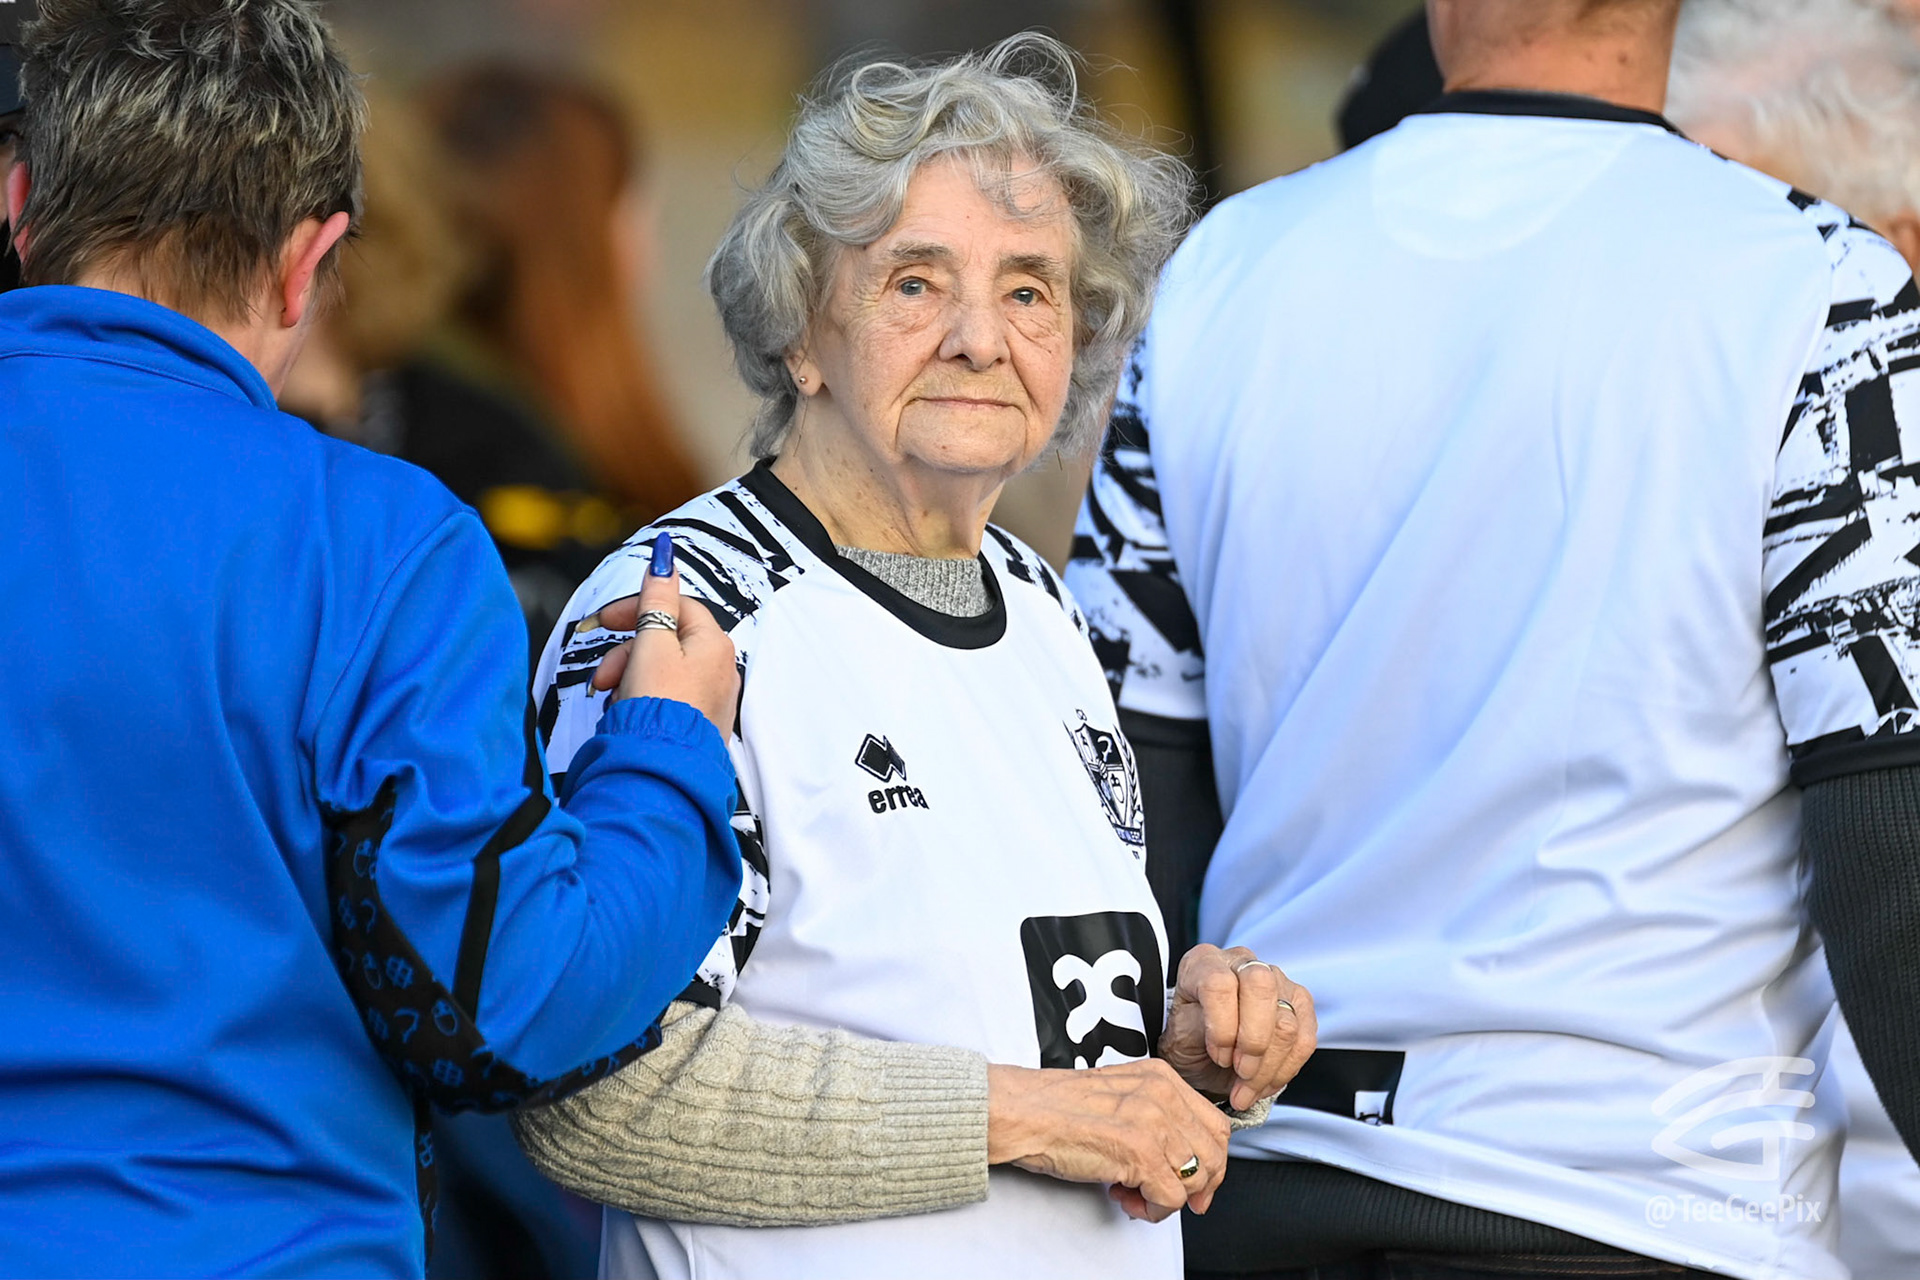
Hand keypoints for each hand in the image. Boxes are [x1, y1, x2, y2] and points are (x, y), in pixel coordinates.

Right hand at [583, 550, 739, 738]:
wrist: (662, 768)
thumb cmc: (659, 709)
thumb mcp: (651, 644)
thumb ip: (656, 600)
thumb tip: (665, 558)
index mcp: (715, 644)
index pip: (676, 606)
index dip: (638, 608)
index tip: (606, 620)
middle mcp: (720, 669)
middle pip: (666, 639)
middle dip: (627, 652)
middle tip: (605, 673)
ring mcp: (711, 697)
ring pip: (661, 669)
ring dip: (630, 676)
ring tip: (613, 697)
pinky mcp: (697, 721)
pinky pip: (666, 695)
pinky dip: (642, 697)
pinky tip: (627, 711)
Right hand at [985, 1059, 1229, 1222]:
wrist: (1021, 1112)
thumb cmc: (1056, 1107)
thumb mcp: (1120, 1094)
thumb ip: (1154, 1114)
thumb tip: (1179, 1153)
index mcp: (1161, 1077)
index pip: (1215, 1124)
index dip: (1211, 1160)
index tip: (1197, 1180)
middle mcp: (1163, 1095)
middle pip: (1214, 1153)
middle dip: (1198, 1186)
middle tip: (1172, 1198)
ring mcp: (1154, 1122)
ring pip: (1196, 1178)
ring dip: (1167, 1199)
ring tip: (1134, 1194)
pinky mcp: (1140, 1152)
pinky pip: (1172, 1198)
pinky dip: (1152, 1210)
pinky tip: (1125, 1198)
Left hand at [1161, 946, 1315, 1111]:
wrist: (1203, 1055)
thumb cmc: (1189, 1041)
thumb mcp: (1179, 1036)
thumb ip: (1198, 1029)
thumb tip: (1223, 1039)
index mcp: (1204, 962)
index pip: (1220, 984)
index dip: (1222, 1027)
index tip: (1217, 1055)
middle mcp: (1242, 963)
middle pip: (1262, 989)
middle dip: (1253, 1043)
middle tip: (1239, 1072)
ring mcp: (1276, 980)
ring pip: (1287, 1023)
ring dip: (1268, 1067)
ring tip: (1247, 1089)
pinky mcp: (1300, 1004)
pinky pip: (1305, 1041)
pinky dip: (1285, 1071)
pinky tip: (1264, 1084)